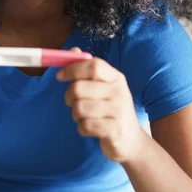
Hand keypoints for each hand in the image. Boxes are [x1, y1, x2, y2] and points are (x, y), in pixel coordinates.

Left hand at [56, 48, 144, 163]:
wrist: (132, 141)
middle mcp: (119, 92)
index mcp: (116, 78)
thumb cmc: (112, 111)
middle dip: (68, 96)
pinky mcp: (114, 130)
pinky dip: (82, 129)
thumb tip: (73, 50)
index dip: (72, 69)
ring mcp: (118, 111)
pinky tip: (90, 129)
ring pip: (79, 108)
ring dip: (75, 115)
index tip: (59, 76)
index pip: (93, 65)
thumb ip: (88, 69)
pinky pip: (85, 126)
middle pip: (79, 87)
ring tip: (84, 117)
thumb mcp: (104, 88)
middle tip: (71, 102)